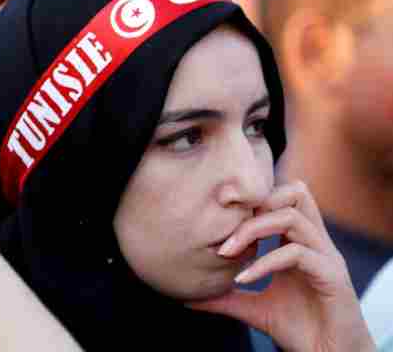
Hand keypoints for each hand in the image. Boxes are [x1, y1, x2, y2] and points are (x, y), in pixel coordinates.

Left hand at [187, 181, 374, 351]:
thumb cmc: (298, 329)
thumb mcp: (253, 308)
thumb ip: (226, 297)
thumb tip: (187, 297)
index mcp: (300, 242)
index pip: (282, 198)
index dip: (251, 201)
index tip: (216, 219)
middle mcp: (316, 243)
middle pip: (295, 191)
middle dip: (256, 203)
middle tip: (226, 231)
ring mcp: (326, 257)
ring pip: (292, 217)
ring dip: (253, 229)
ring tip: (226, 252)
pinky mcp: (333, 277)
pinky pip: (297, 254)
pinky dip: (265, 263)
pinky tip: (243, 279)